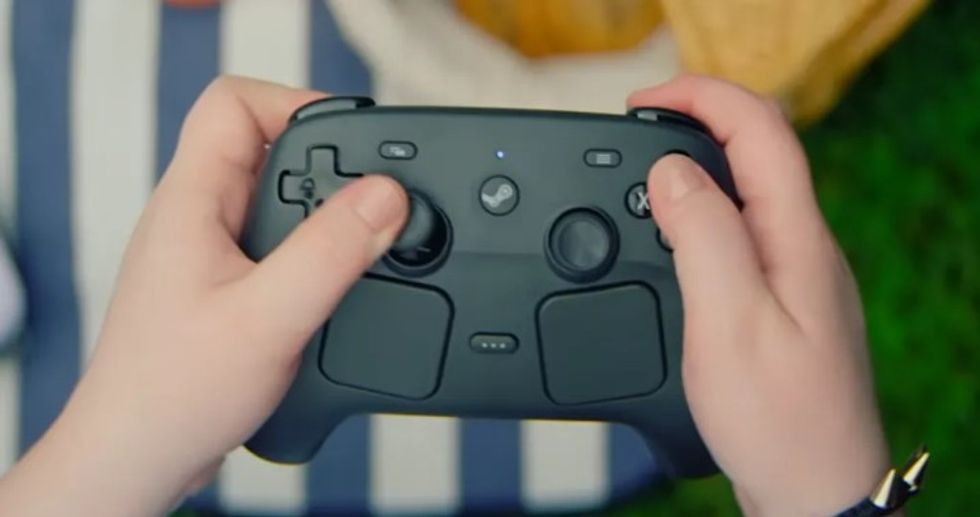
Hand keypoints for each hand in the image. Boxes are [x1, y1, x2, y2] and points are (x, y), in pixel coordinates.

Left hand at [0, 77, 407, 515]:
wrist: (140, 456)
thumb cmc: (172, 394)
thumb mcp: (266, 318)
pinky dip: (314, 250)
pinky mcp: (225, 283)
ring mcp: (209, 250)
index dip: (298, 103)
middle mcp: (197, 216)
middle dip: (328, 163)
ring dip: (324, 211)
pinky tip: (335, 282)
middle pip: (266, 144)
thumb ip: (329, 254)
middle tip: (374, 200)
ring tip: (362, 242)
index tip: (356, 139)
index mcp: (191, 201)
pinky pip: (277, 241)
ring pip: (276, 196)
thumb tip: (385, 197)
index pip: (235, 103)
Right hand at [630, 76, 888, 515]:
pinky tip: (672, 237)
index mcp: (796, 239)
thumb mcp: (729, 321)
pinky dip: (699, 214)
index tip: (643, 101)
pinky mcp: (781, 300)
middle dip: (694, 122)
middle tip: (636, 128)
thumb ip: (703, 236)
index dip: (702, 97)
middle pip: (756, 151)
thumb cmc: (779, 420)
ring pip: (746, 193)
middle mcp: (803, 247)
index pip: (760, 130)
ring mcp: (795, 274)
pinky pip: (740, 232)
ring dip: (694, 168)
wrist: (812, 489)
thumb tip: (672, 172)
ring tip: (643, 176)